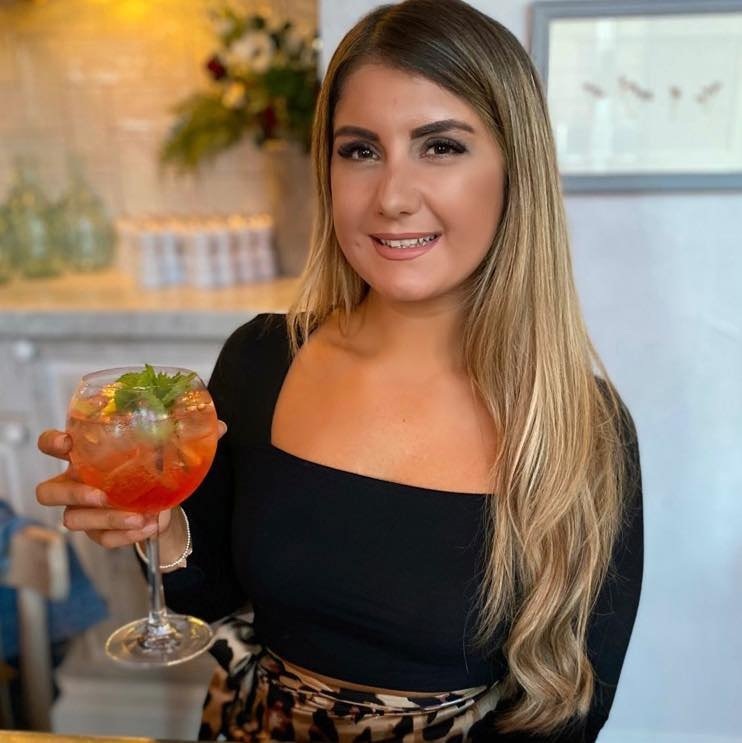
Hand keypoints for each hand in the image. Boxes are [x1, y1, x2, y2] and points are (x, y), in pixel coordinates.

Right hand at [35, 421, 226, 548]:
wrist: (162, 502)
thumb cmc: (154, 468)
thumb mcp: (169, 450)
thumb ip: (189, 437)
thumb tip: (220, 426)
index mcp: (87, 454)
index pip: (52, 444)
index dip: (52, 443)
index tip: (68, 442)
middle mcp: (77, 482)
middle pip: (48, 492)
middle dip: (70, 492)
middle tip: (101, 493)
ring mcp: (84, 511)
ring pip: (73, 521)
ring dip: (106, 519)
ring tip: (138, 517)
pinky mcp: (99, 533)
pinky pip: (103, 539)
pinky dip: (126, 536)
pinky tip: (149, 527)